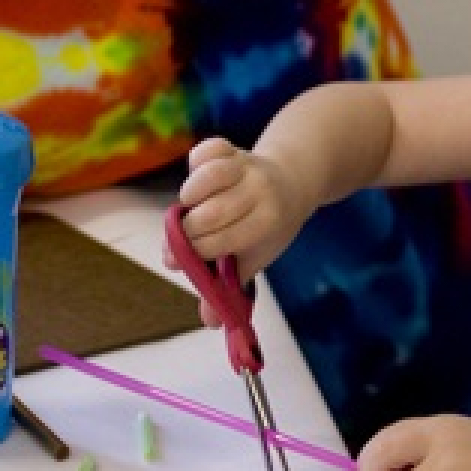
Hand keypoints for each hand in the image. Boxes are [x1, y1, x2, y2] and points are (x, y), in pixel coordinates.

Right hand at [170, 137, 310, 284]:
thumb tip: (209, 322)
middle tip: (178, 242)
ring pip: (206, 179)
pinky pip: (208, 149)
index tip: (178, 262)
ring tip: (188, 210)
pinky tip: (197, 180)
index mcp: (267, 223)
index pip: (219, 243)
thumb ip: (229, 285)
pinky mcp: (234, 148)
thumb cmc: (267, 226)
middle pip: (209, 215)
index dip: (192, 255)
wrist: (292, 182)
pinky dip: (196, 162)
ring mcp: (246, 167)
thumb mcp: (256, 256)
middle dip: (185, 234)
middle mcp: (259, 192)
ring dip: (188, 198)